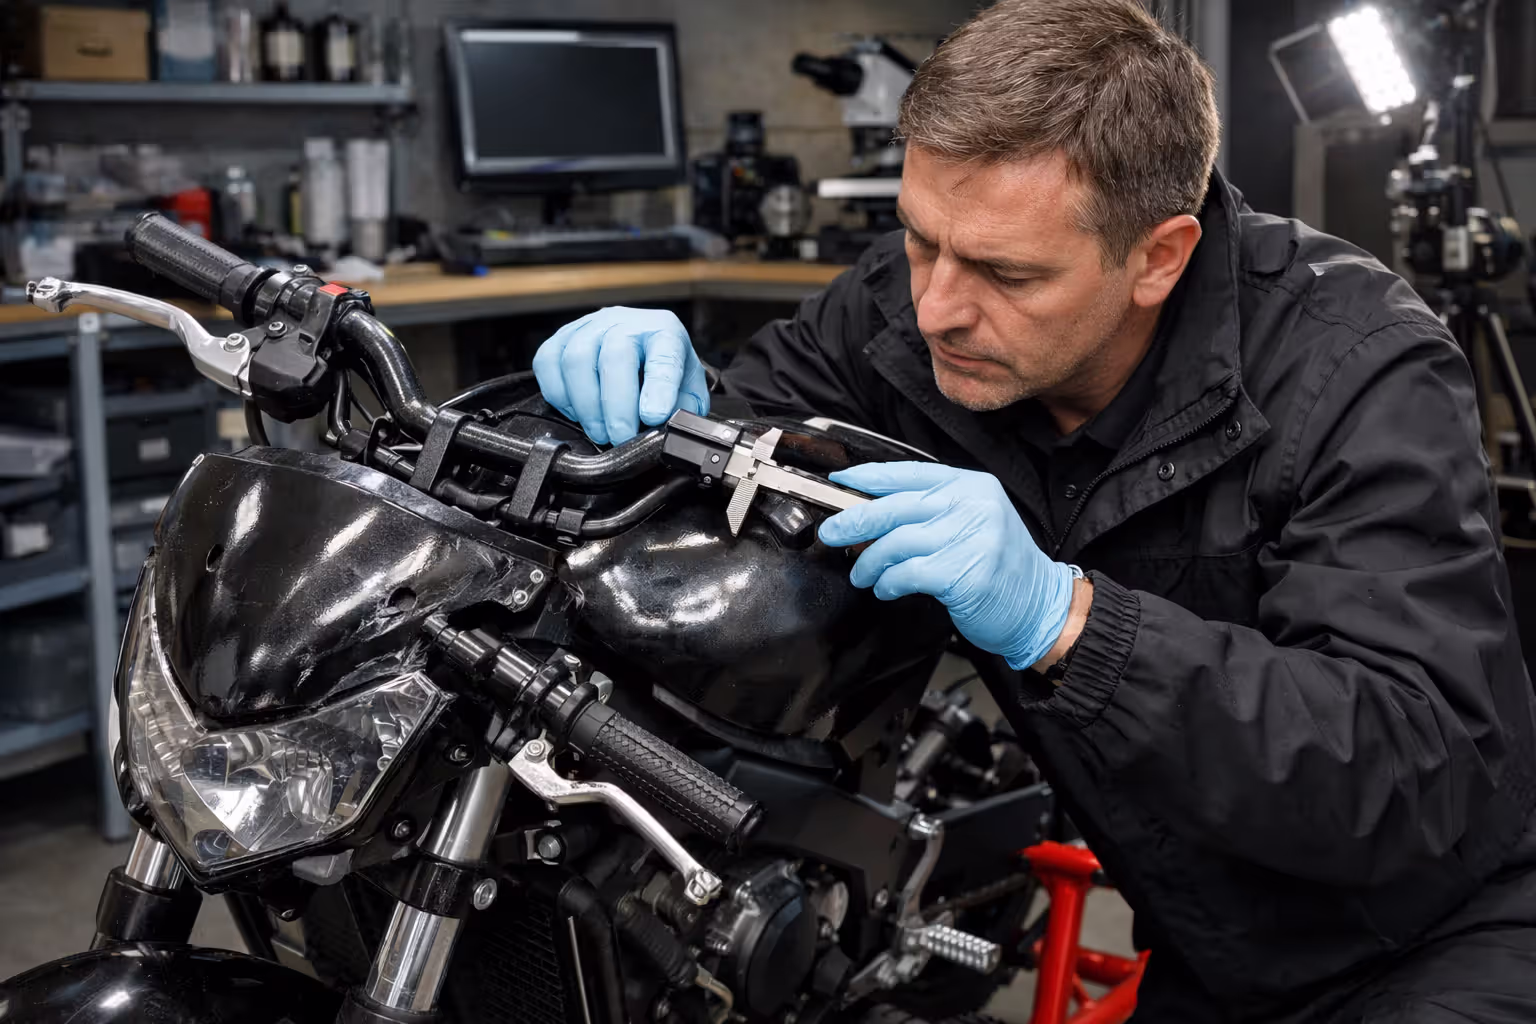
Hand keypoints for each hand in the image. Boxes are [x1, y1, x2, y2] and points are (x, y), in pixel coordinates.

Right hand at [532, 307, 709, 445]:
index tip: (653, 416)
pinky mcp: (561, 337)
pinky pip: (547, 363)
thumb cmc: (661, 370)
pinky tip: (577, 412)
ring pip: (576, 360)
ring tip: (599, 431)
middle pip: (614, 356)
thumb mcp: (686, 389)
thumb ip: (683, 409)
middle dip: (616, 406)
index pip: (663, 354)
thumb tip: (669, 429)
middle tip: (620, 438)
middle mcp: (625, 322)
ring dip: (586, 406)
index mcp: (664, 332)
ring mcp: (589, 326)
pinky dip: (559, 395)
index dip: (658, 387)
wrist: (639, 345)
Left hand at [818, 463, 1077, 669]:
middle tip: (831, 533)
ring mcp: (969, 537)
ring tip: (863, 575)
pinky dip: (888, 582)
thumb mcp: (973, 522)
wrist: (1039, 606)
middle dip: (854, 520)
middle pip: (895, 506)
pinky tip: (885, 588)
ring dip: (870, 562)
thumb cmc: (1000, 568)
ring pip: (896, 542)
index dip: (868, 476)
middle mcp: (971, 505)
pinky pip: (907, 573)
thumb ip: (932, 510)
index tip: (839, 481)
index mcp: (971, 486)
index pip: (909, 472)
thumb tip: (871, 511)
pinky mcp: (963, 572)